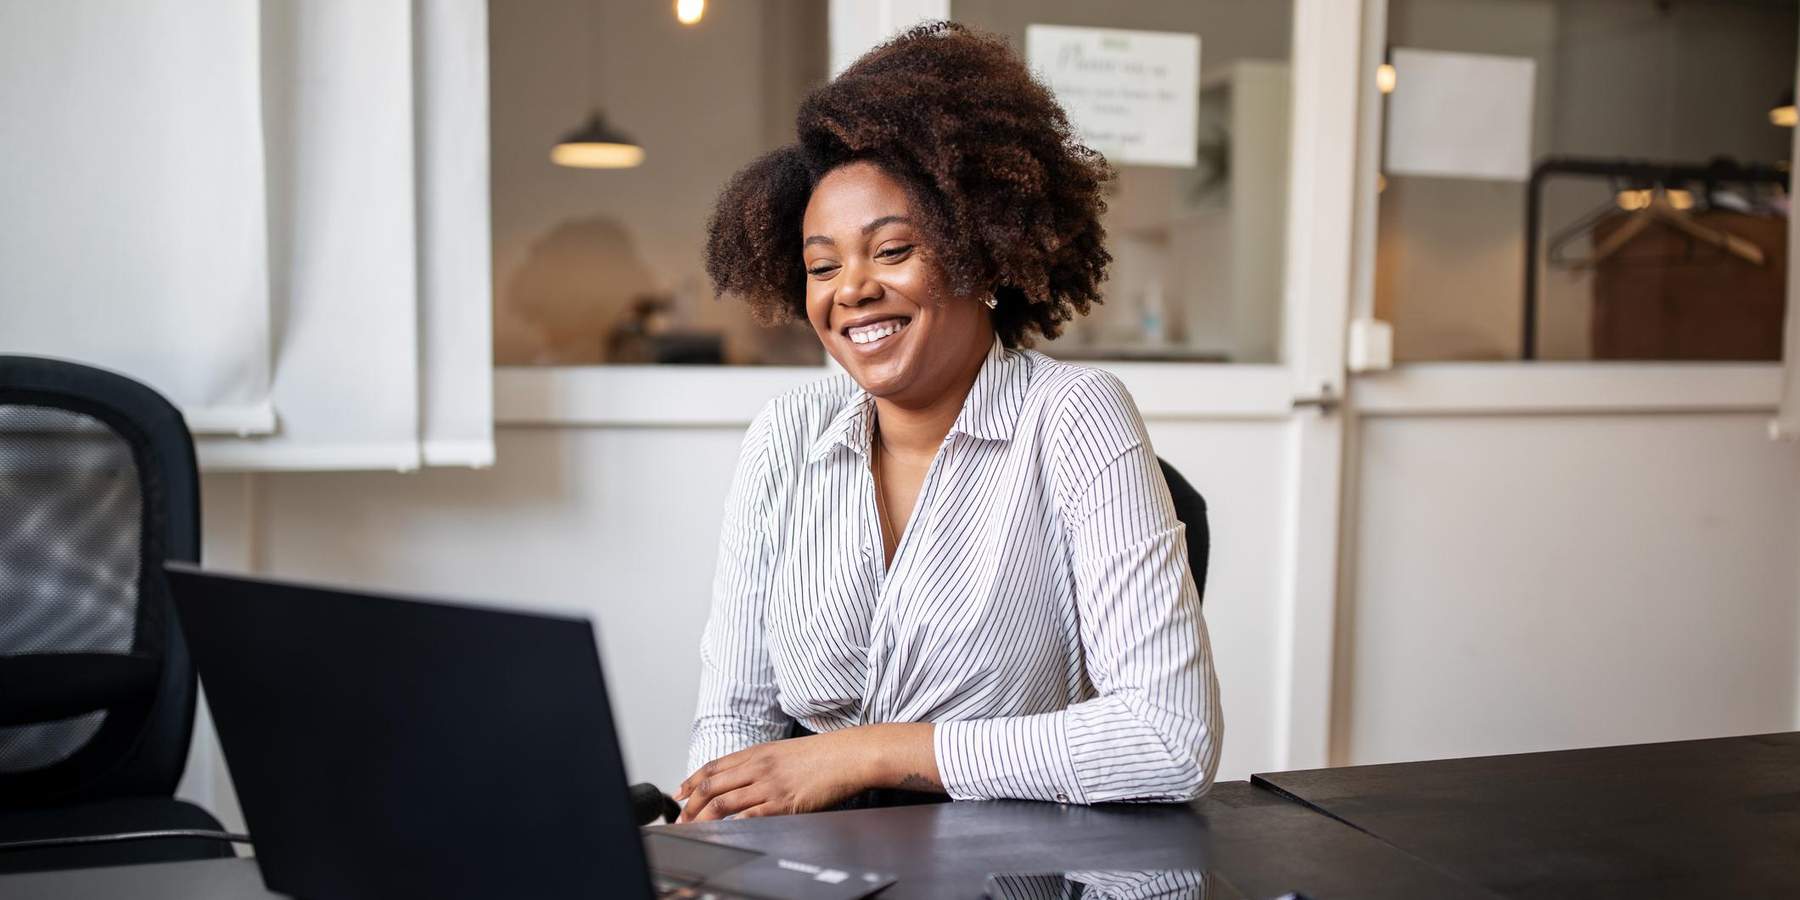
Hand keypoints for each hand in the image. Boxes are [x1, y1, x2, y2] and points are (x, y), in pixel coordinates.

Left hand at [675, 723, 938, 821]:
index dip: (692, 781)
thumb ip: (762, 764)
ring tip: (693, 828)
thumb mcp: (785, 752)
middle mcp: (758, 766)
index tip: (679, 794)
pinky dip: (732, 823)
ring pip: (723, 801)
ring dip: (704, 817)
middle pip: (712, 785)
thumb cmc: (823, 755)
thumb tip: (744, 779)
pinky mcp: (782, 801)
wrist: (849, 755)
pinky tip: (723, 831)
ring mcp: (769, 784)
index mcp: (758, 752)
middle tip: (679, 818)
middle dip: (690, 804)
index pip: (714, 766)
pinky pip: (750, 814)